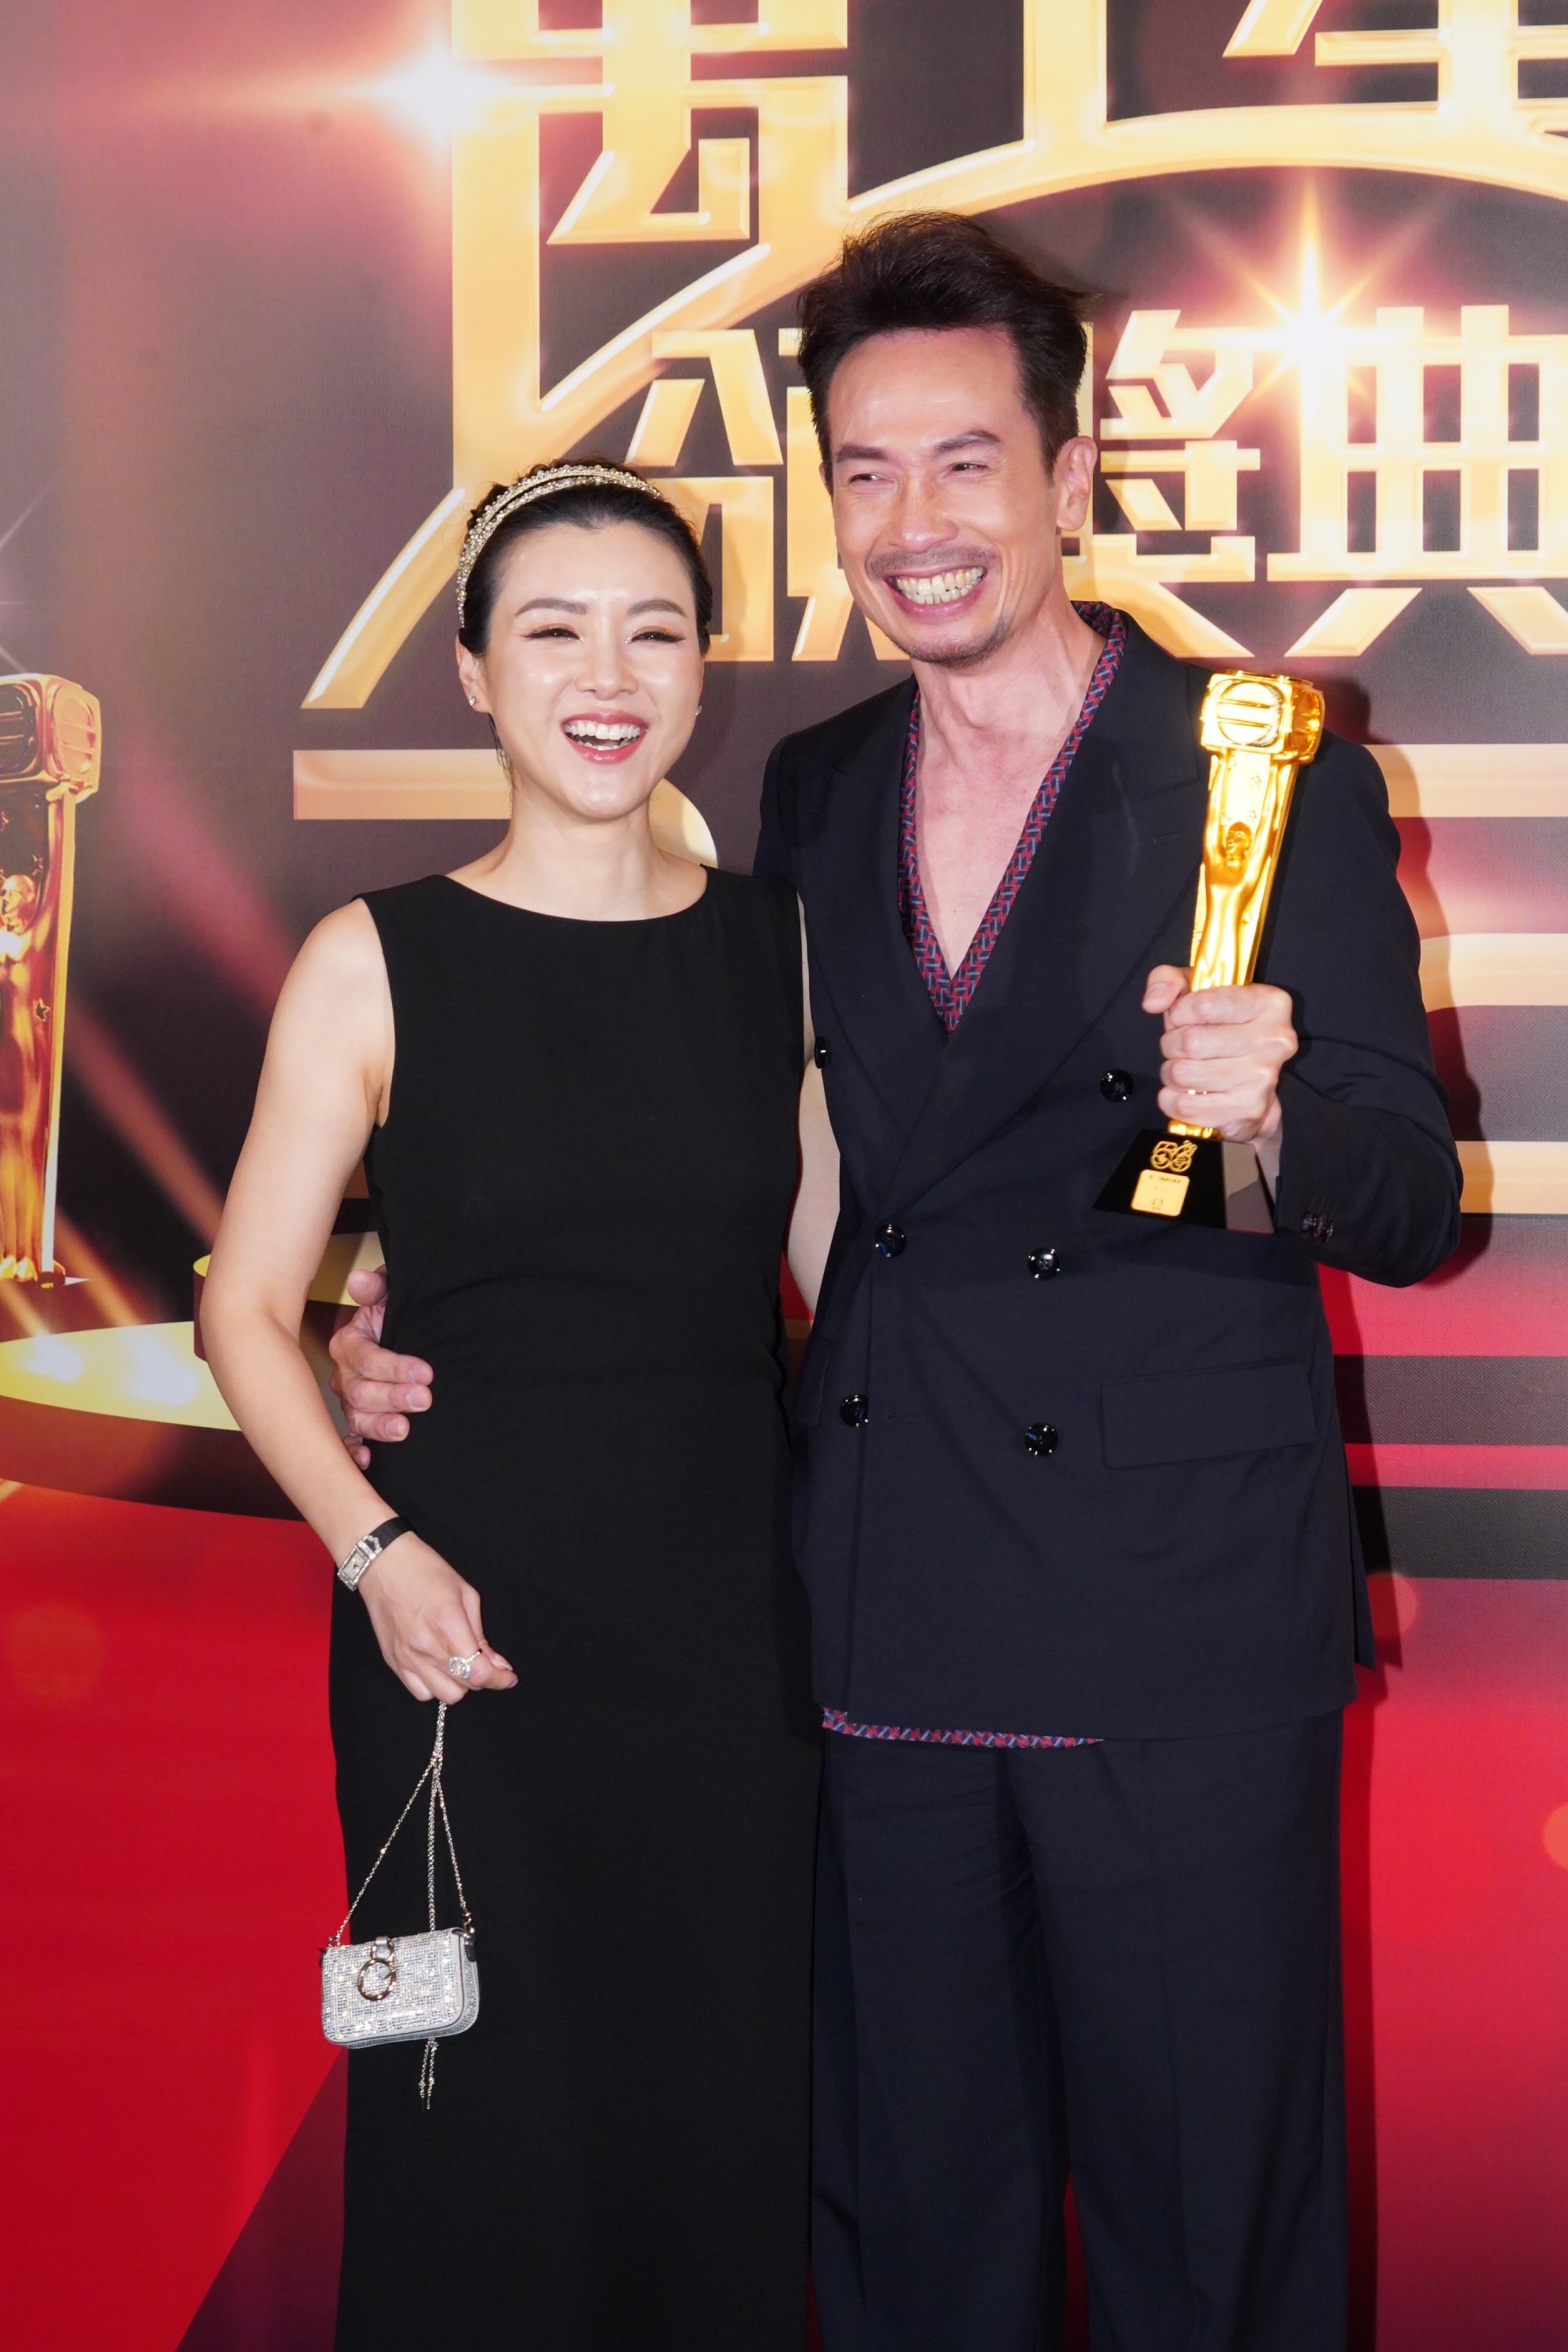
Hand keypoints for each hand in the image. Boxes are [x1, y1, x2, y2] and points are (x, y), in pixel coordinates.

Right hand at [329, 1266, 433, 1467]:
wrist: (412, 1337)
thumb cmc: (400, 1315)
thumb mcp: (392, 1295)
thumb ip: (377, 1287)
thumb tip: (360, 1281)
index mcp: (348, 1344)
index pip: (365, 1358)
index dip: (394, 1366)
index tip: (426, 1372)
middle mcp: (344, 1377)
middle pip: (360, 1393)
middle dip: (393, 1396)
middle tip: (425, 1399)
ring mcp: (351, 1403)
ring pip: (357, 1419)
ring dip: (379, 1426)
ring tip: (404, 1430)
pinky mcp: (361, 1424)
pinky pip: (351, 1443)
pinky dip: (355, 1453)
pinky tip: (368, 1461)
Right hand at [358, 1530, 517, 1702]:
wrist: (384, 1565)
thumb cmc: (426, 1571)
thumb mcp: (465, 1594)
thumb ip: (481, 1634)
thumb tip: (497, 1663)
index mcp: (448, 1626)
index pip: (478, 1673)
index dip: (499, 1680)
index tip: (508, 1677)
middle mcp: (427, 1648)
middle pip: (463, 1688)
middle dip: (480, 1678)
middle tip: (482, 1662)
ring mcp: (407, 1658)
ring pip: (442, 1696)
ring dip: (457, 1685)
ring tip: (458, 1665)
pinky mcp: (393, 1662)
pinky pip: (419, 1692)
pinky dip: (434, 1686)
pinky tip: (438, 1668)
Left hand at [1143, 965, 1296, 1145]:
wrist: (1251, 1085)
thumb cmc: (1220, 1028)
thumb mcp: (1196, 989)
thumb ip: (1168, 980)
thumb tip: (1153, 1002)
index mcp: (1269, 1003)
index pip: (1203, 1005)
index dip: (1179, 1013)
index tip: (1182, 1018)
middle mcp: (1274, 1040)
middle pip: (1190, 1042)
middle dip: (1171, 1044)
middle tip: (1180, 1048)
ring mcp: (1263, 1078)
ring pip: (1183, 1074)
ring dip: (1171, 1072)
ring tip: (1183, 1068)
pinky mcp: (1248, 1110)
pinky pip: (1186, 1107)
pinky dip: (1172, 1100)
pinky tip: (1184, 1092)